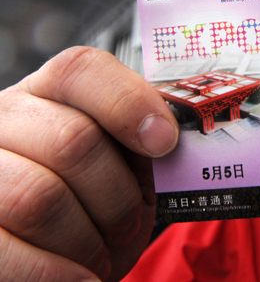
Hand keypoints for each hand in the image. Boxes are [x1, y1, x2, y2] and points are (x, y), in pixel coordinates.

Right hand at [0, 47, 178, 280]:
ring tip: (98, 251)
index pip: (82, 70)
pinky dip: (57, 274)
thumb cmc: (101, 205)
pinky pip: (9, 253)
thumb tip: (171, 139)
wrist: (64, 258)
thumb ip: (146, 144)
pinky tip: (80, 280)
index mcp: (49, 95)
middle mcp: (5, 121)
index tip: (164, 143)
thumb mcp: (130, 167)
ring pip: (38, 196)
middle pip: (71, 139)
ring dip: (88, 236)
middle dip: (116, 193)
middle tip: (128, 221)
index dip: (129, 104)